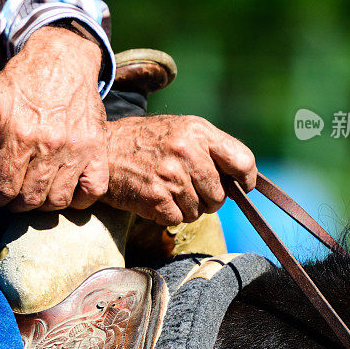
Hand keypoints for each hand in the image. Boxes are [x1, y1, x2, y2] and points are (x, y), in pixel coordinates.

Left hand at [0, 26, 108, 211]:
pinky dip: (80, 199)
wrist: (63, 58)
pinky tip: (67, 192)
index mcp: (21, 136)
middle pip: (31, 198)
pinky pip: (94, 188)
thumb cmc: (24, 78)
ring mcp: (77, 149)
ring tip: (36, 195)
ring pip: (60, 198)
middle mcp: (50, 147)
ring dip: (44, 204)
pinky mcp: (97, 147)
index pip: (6, 187)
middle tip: (11, 200)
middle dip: (16, 205)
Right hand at [101, 115, 256, 224]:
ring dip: (186, 207)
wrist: (103, 149)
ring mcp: (170, 176)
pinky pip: (178, 219)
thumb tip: (241, 179)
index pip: (243, 161)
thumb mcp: (182, 129)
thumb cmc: (146, 141)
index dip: (246, 179)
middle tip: (189, 187)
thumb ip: (211, 148)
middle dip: (209, 197)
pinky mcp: (156, 198)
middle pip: (220, 194)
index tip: (241, 185)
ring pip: (200, 211)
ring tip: (168, 189)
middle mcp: (186, 151)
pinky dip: (168, 214)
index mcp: (198, 131)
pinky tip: (156, 198)